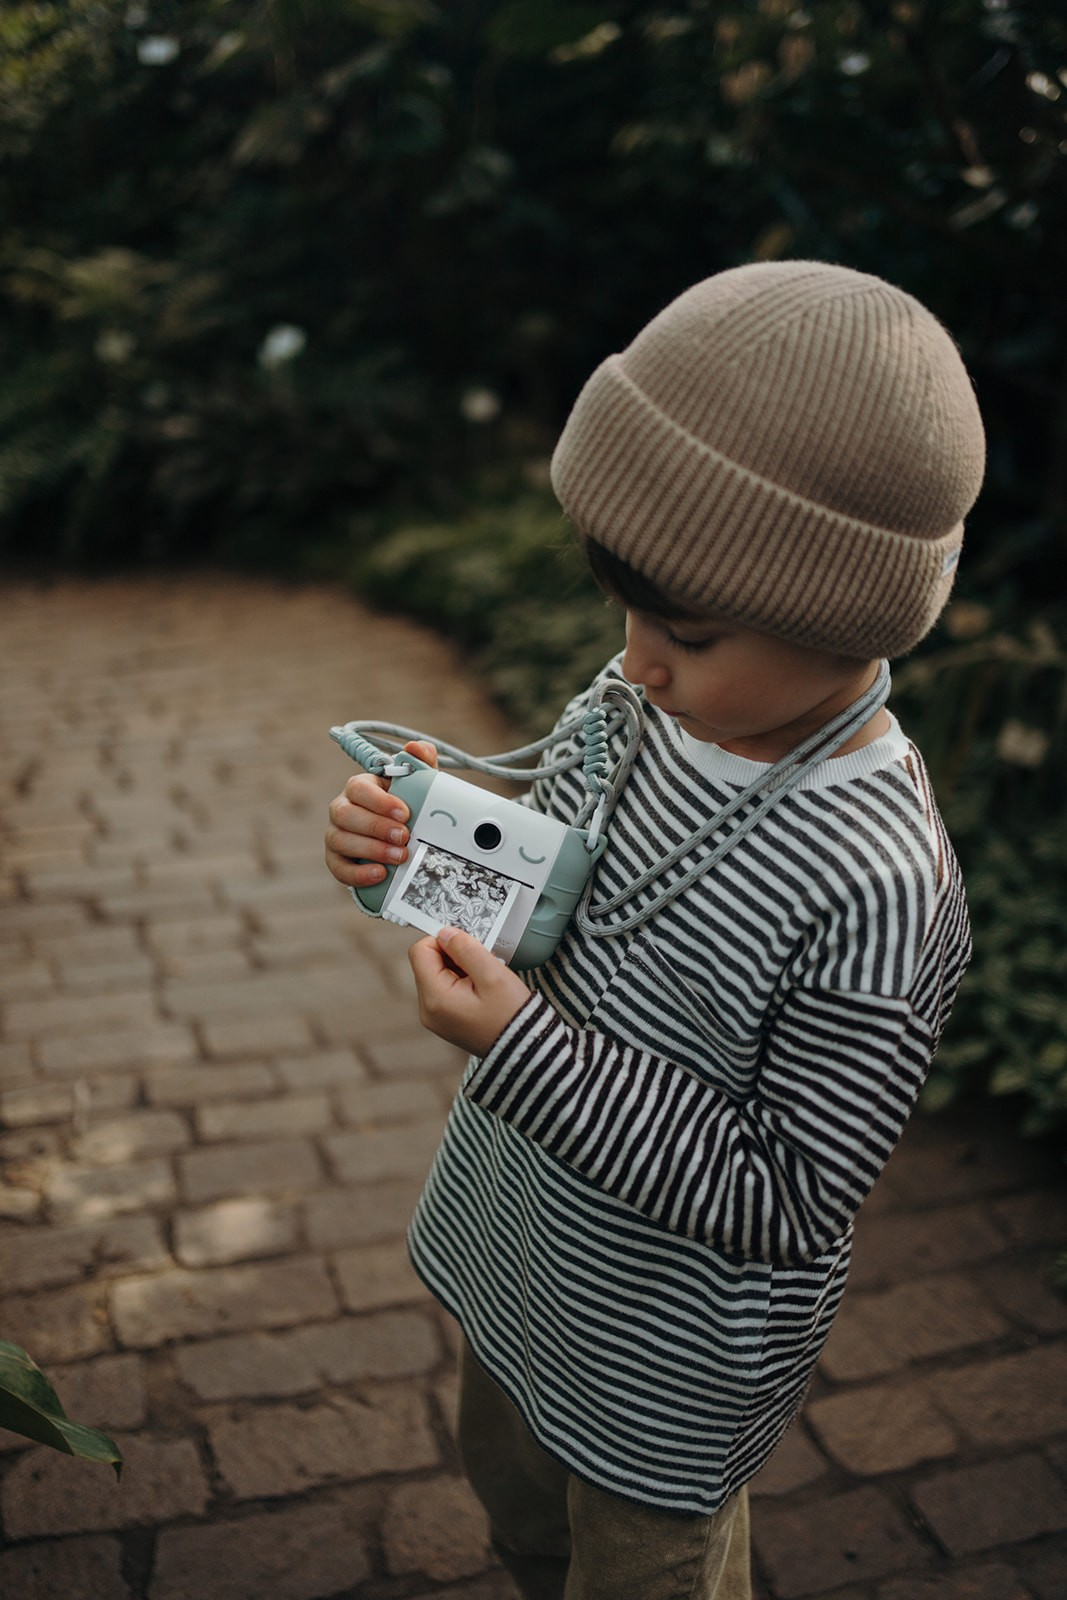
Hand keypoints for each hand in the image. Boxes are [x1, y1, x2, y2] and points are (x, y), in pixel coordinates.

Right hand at [325, 740, 436, 889]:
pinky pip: (338, 868)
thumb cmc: (408, 809)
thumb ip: (421, 764)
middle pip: (344, 814)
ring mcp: (336, 835)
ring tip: (399, 857)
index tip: (405, 813)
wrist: (402, 842)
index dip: (379, 801)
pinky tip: (380, 874)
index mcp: (360, 788)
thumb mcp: (418, 787)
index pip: (358, 788)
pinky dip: (358, 873)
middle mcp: (342, 809)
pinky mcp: (336, 861)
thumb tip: (415, 748)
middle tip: (404, 836)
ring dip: (370, 849)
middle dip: (375, 826)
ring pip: (339, 840)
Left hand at [409, 926, 531, 1056]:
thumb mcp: (492, 975)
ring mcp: (435, 1017)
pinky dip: (461, 982)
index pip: (420, 951)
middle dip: (452, 956)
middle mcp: (428, 1010)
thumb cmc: (511, 1016)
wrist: (524, 1050)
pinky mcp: (444, 1020)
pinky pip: (444, 989)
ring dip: (459, 968)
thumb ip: (466, 949)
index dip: (442, 940)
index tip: (467, 944)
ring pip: (436, 974)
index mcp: (435, 998)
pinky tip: (481, 990)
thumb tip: (445, 933)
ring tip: (483, 980)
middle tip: (481, 965)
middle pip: (427, 963)